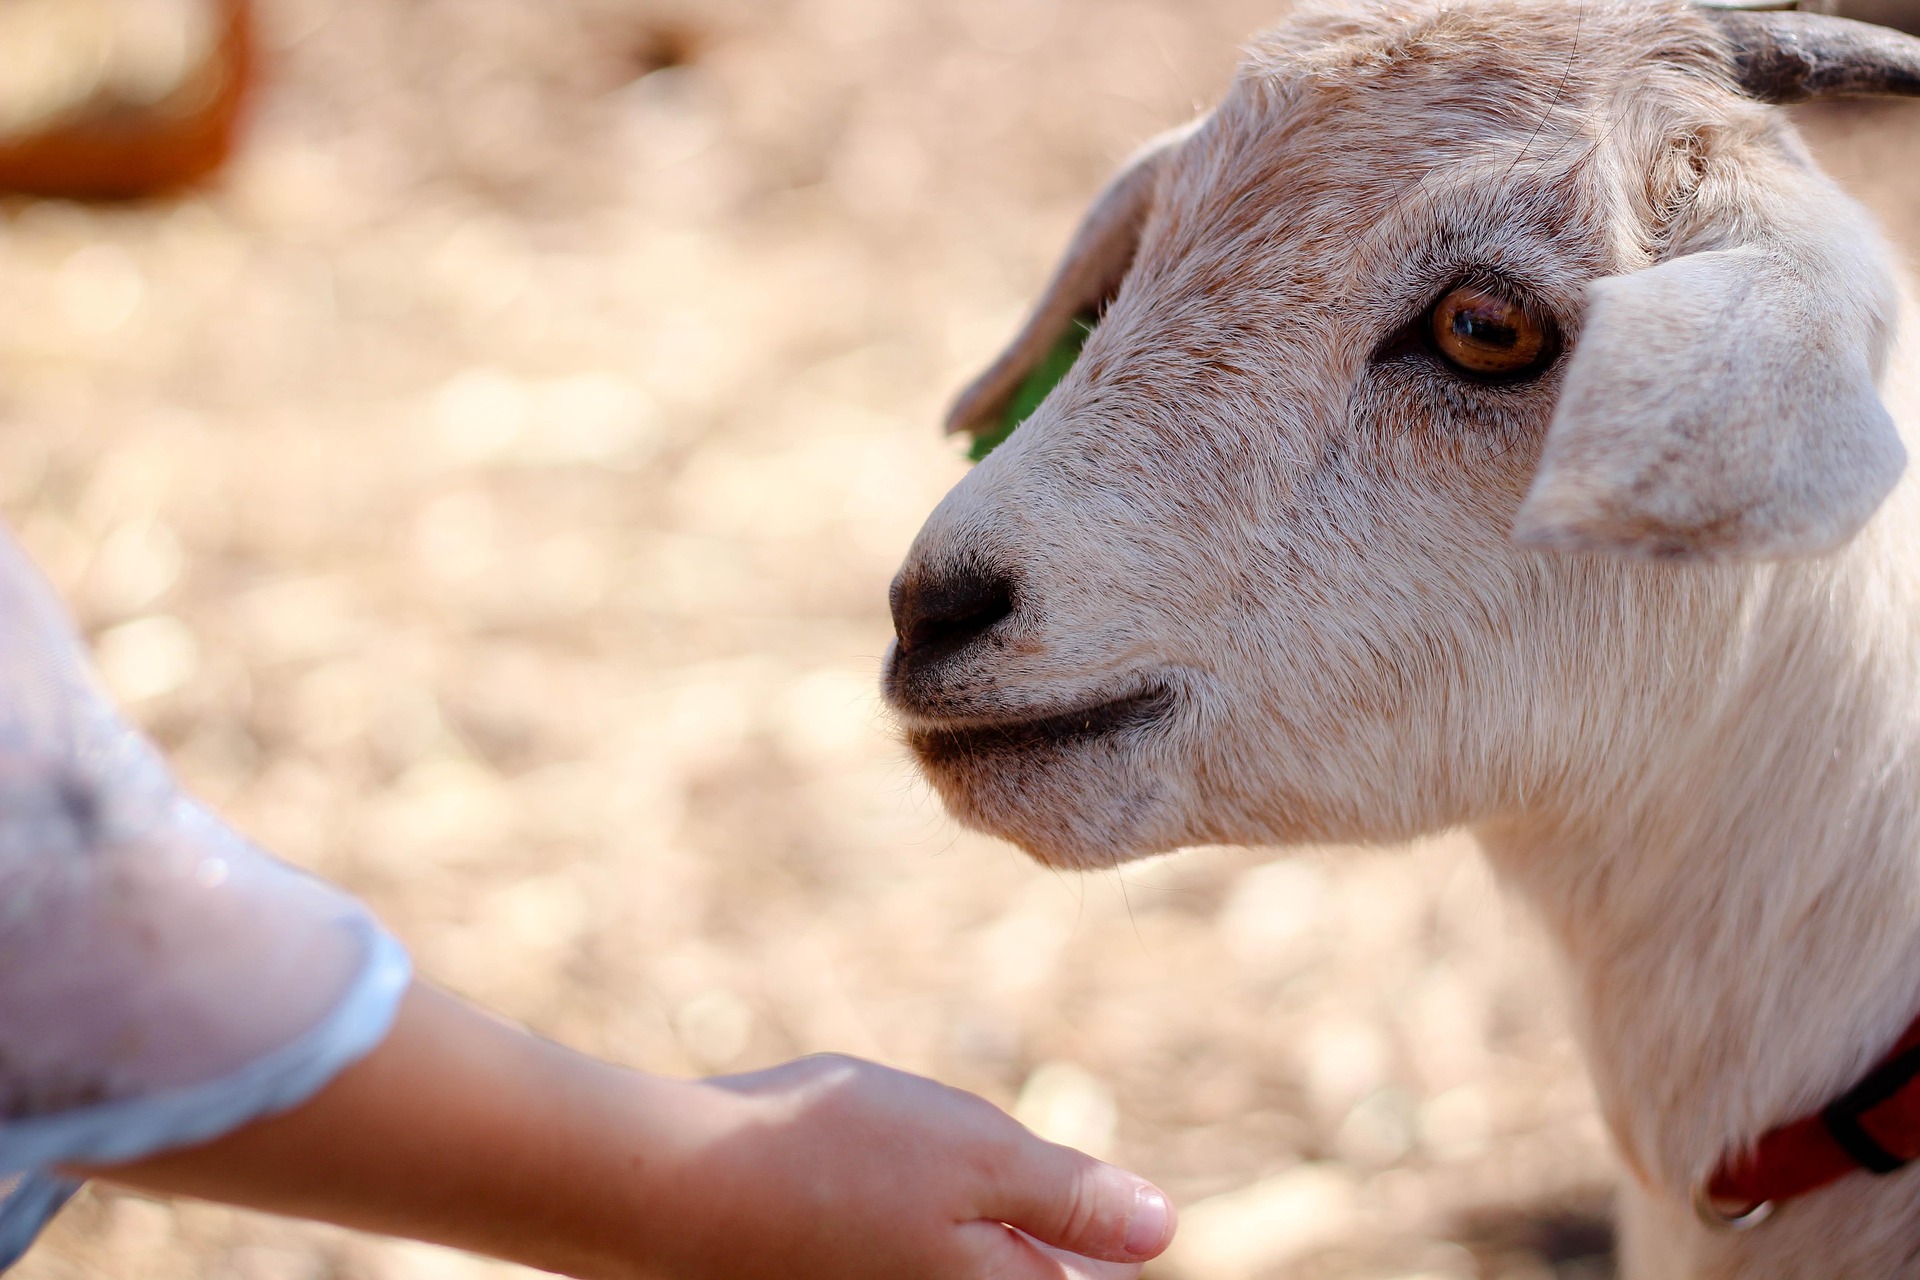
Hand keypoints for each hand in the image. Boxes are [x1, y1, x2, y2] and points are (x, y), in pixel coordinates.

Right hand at [650, 1054, 1174, 1279]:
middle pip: (1019, 1279)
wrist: (669, 1182)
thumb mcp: (976, 1153)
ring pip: (957, 1268)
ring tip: (945, 1169)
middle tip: (1045, 1198)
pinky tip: (880, 1172)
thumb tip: (1162, 1230)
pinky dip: (911, 1225)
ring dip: (974, 1228)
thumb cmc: (828, 1156)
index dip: (1105, 1251)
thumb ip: (1071, 1199)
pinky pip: (897, 1259)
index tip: (1105, 1218)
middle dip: (1044, 1241)